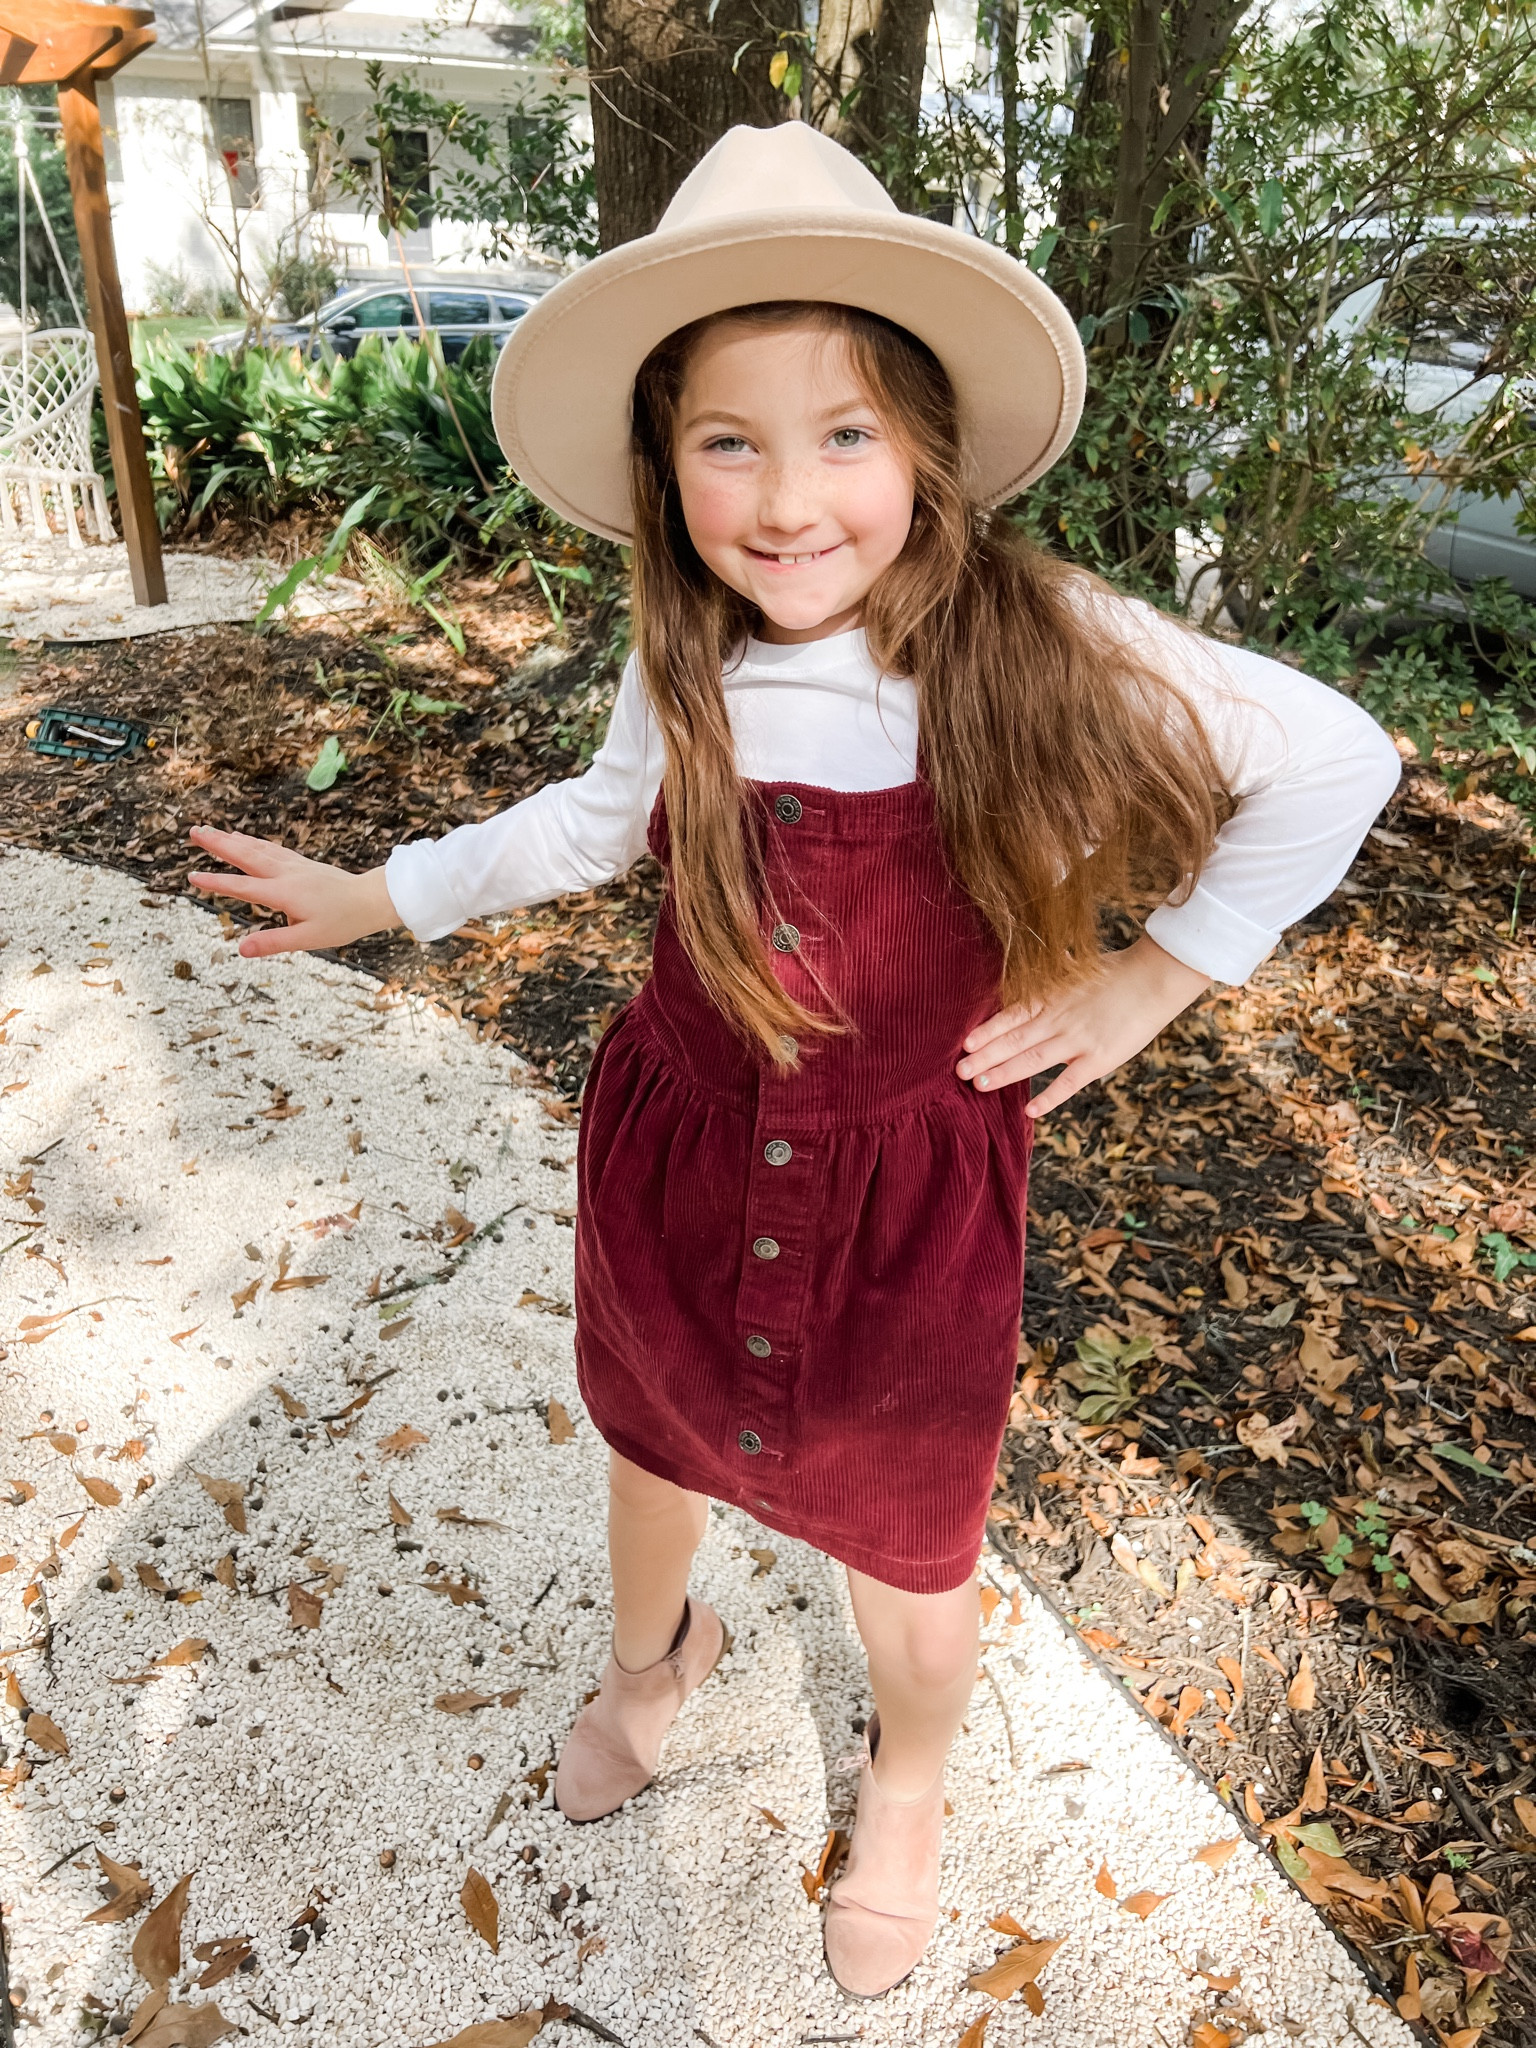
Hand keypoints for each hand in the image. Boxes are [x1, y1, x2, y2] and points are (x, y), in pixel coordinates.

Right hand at [186, 826, 400, 957]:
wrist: (372, 899)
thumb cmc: (343, 921)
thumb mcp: (309, 939)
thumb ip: (274, 943)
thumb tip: (242, 950)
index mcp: (284, 893)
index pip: (243, 887)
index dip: (217, 883)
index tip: (192, 876)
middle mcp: (286, 874)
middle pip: (246, 855)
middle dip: (218, 844)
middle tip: (192, 832)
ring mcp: (295, 866)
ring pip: (257, 848)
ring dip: (232, 839)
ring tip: (210, 831)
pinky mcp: (302, 864)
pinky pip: (272, 848)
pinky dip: (253, 841)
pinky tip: (245, 838)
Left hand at [957, 935, 1211, 1116]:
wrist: (1155, 978)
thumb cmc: (1117, 971)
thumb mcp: (1077, 967)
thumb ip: (1052, 973)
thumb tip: (1034, 958)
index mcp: (1052, 997)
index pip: (1012, 1016)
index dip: (987, 1030)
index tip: (965, 1043)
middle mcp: (1059, 1020)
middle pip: (1015, 1041)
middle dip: (985, 1057)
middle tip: (958, 1071)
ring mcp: (1078, 1041)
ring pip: (1033, 1061)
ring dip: (1004, 1074)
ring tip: (979, 1086)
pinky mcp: (1099, 1059)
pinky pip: (1069, 1083)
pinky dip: (1049, 1098)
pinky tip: (1030, 1111)